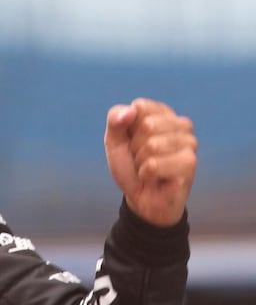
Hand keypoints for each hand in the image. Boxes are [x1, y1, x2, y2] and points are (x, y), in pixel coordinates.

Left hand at [104, 98, 197, 226]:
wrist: (141, 198)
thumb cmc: (130, 167)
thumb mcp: (114, 141)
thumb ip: (115, 120)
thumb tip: (131, 110)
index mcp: (162, 113)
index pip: (140, 106)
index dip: (127, 128)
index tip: (131, 141)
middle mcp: (181, 124)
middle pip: (147, 125)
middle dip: (135, 147)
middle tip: (141, 158)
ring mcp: (189, 143)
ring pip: (152, 145)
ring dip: (141, 162)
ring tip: (148, 169)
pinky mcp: (190, 163)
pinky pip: (154, 165)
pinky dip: (146, 175)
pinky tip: (155, 179)